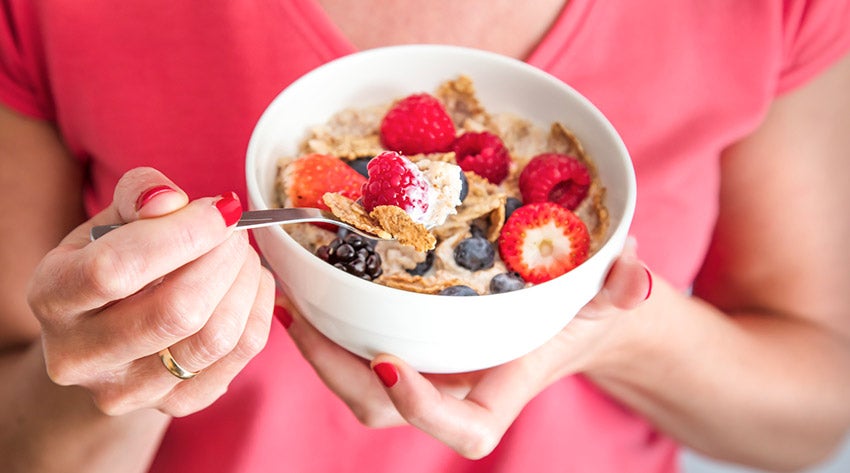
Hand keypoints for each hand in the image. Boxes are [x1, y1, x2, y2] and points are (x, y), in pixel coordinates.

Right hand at [27, 167, 275, 416]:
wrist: (107, 337)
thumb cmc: (114, 264)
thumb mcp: (111, 222)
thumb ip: (138, 195)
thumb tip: (172, 200)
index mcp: (53, 296)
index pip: (116, 270)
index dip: (182, 234)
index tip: (220, 209)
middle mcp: (80, 356)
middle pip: (175, 311)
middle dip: (222, 258)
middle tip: (236, 231)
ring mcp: (128, 391)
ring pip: (214, 338)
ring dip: (245, 283)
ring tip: (243, 255)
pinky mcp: (176, 405)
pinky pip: (240, 354)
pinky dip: (258, 309)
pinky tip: (250, 284)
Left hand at [282, 239, 651, 457]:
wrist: (561, 313)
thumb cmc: (582, 312)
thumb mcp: (605, 299)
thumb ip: (622, 291)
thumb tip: (636, 271)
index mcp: (498, 390)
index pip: (461, 427)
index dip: (421, 406)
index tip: (387, 361)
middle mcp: (453, 389)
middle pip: (382, 408)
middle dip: (337, 371)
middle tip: (303, 319)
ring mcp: (425, 371)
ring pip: (358, 384)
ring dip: (319, 350)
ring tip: (290, 300)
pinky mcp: (406, 347)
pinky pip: (357, 351)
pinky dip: (328, 327)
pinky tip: (304, 288)